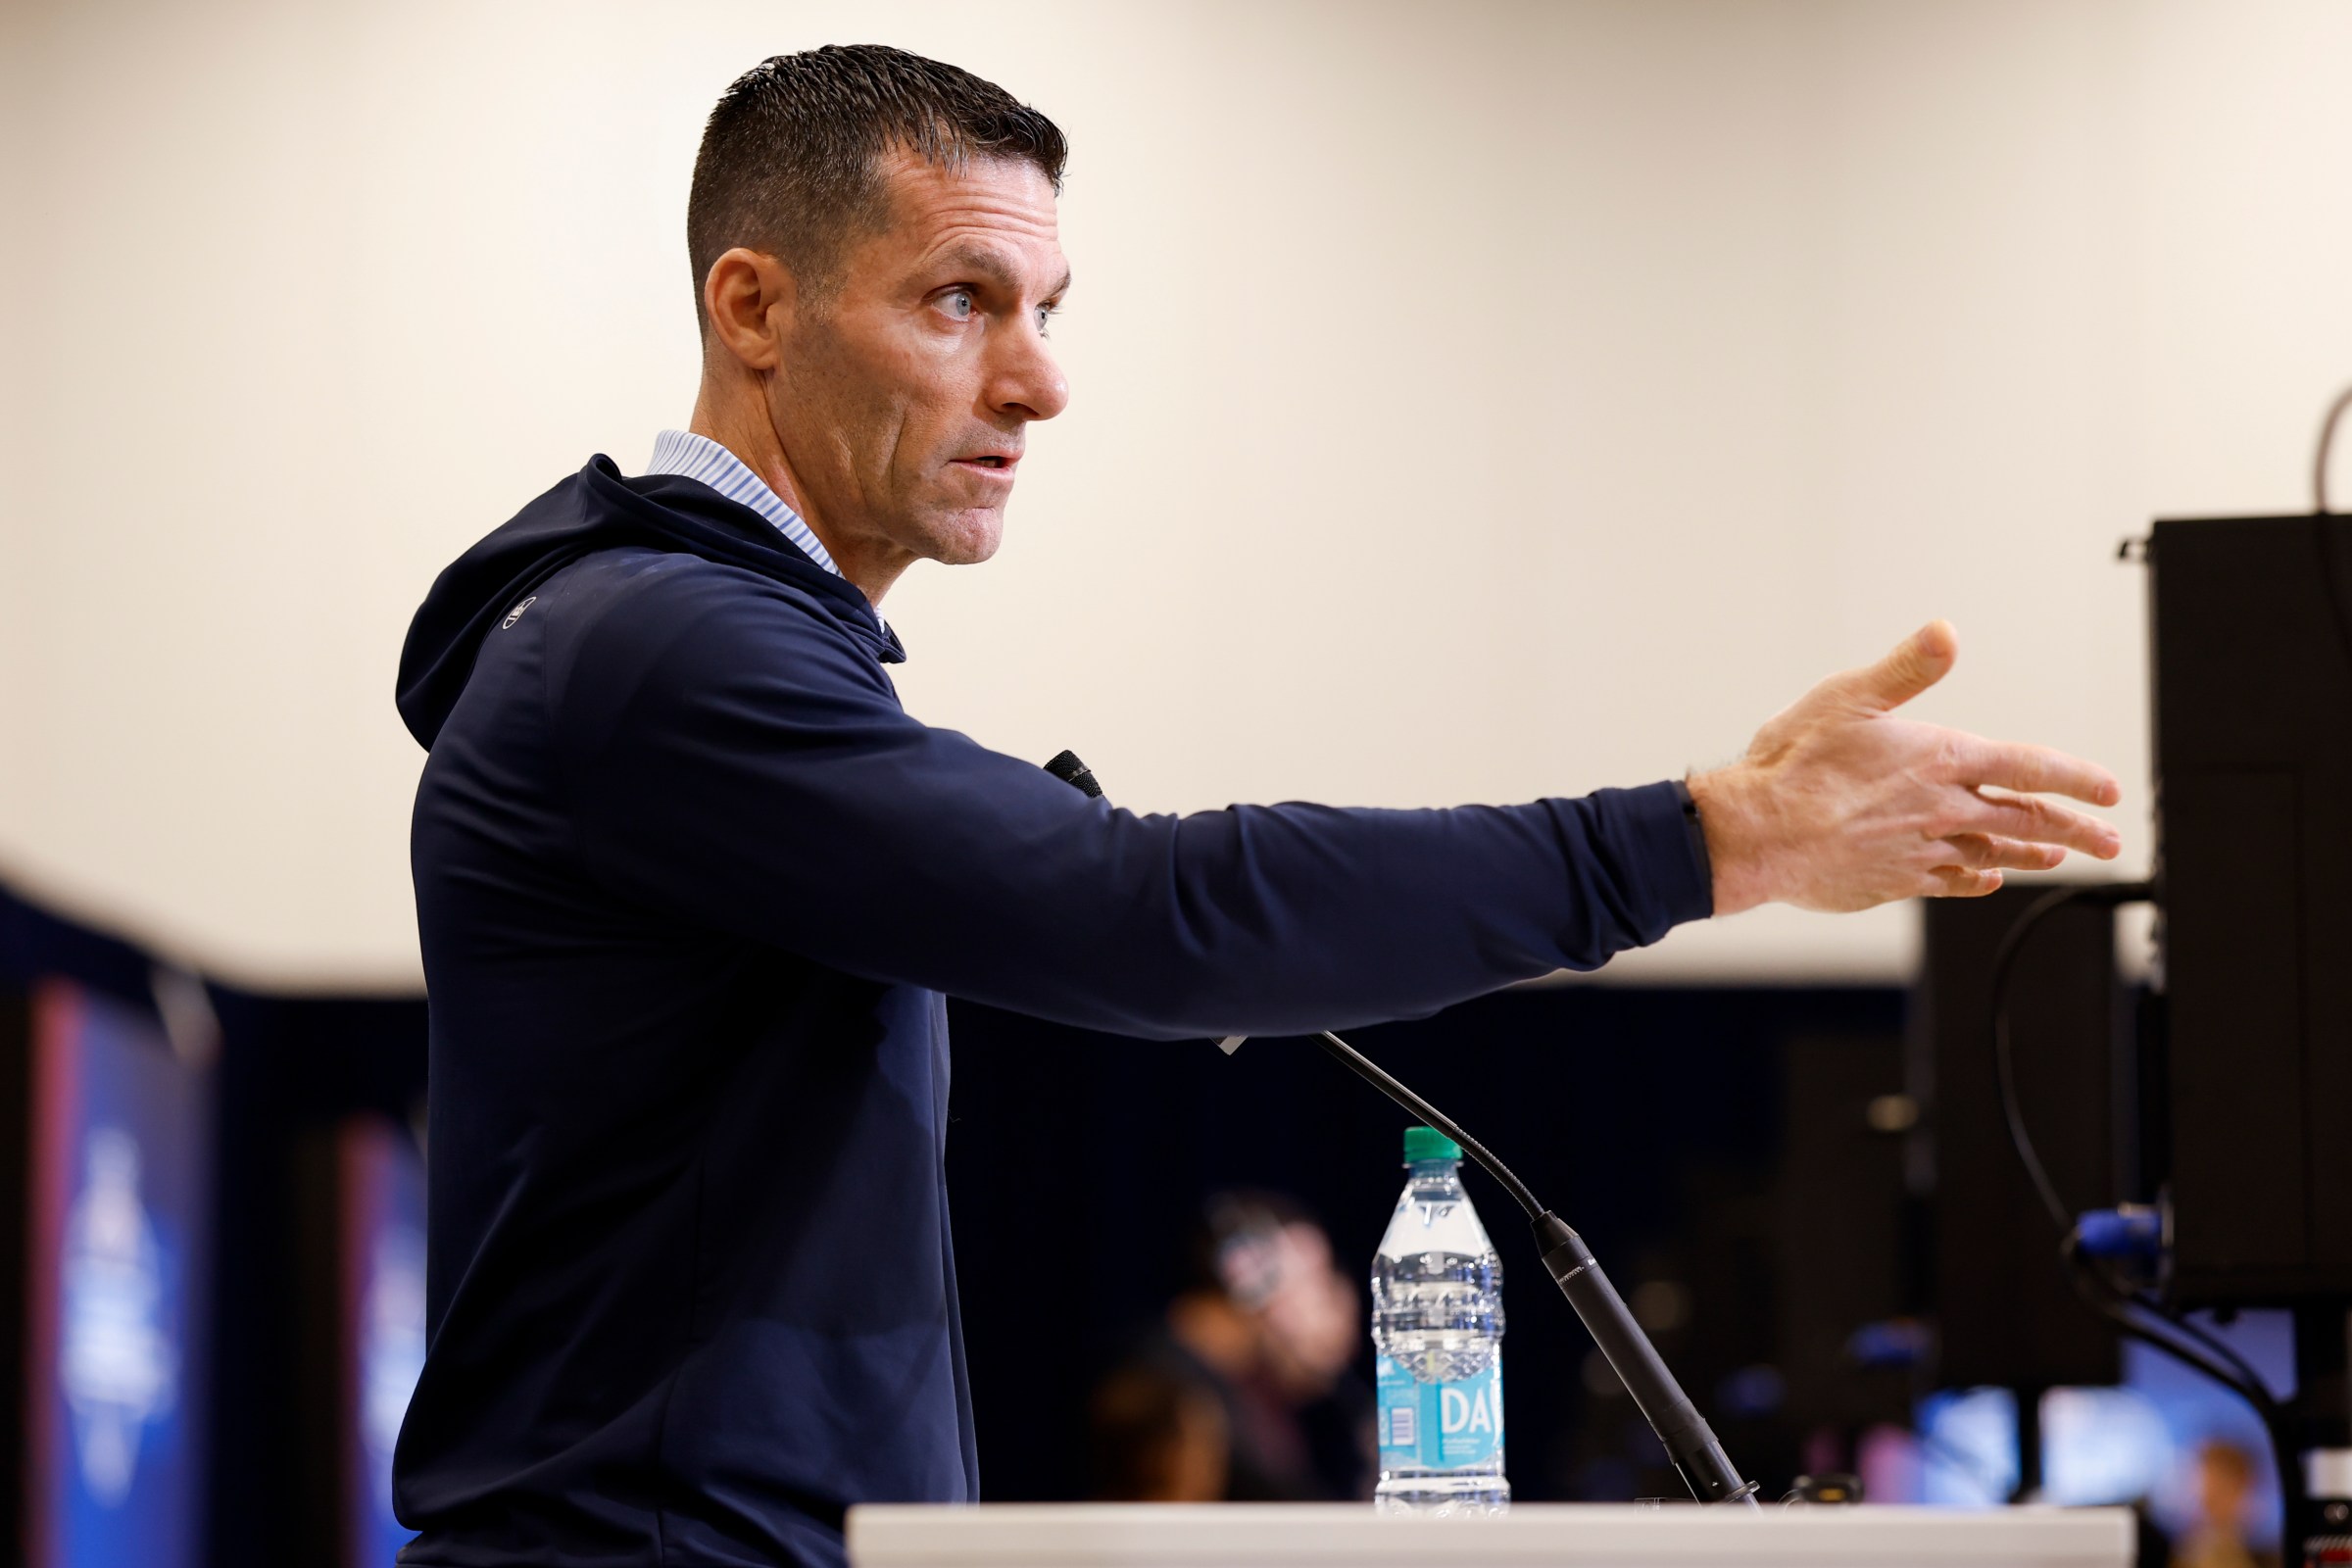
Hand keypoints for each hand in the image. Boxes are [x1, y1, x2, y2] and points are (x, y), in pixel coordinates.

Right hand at [1687, 621, 2121, 914]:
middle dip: (2076, 829)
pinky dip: (1978, 878)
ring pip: (1995, 852)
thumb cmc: (1795, 765)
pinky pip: (1952, 882)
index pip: (2029, 767)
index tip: (2110, 790)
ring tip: (2058, 857)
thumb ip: (1904, 669)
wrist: (1758, 834)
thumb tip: (1946, 633)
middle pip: (2027, 820)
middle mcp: (1943, 809)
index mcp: (1940, 760)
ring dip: (2032, 854)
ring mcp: (1923, 850)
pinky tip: (1987, 878)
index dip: (2076, 778)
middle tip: (2110, 839)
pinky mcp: (1896, 882)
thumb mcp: (1847, 698)